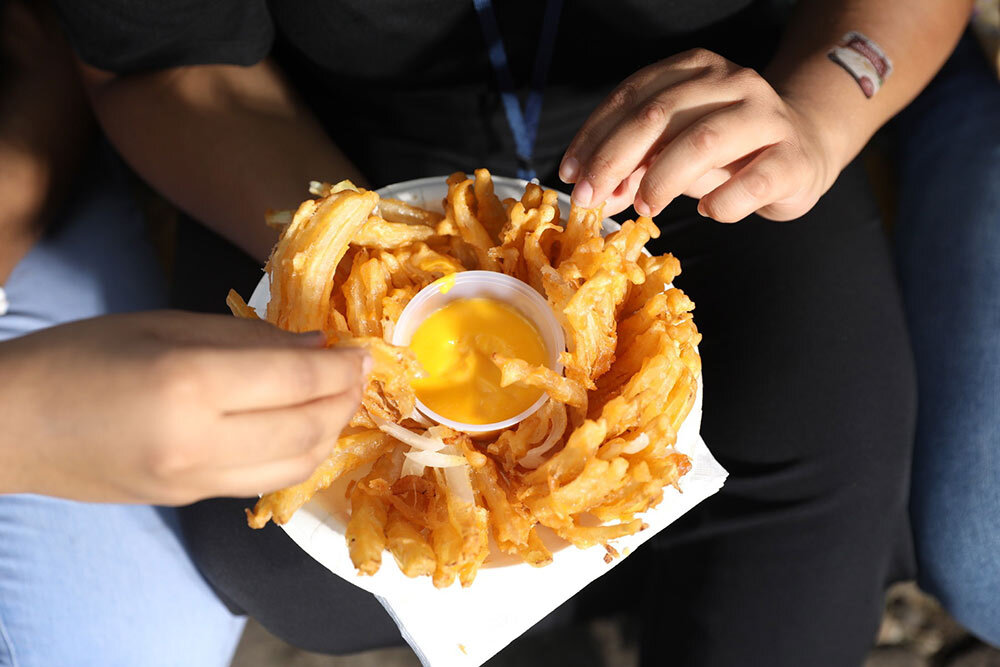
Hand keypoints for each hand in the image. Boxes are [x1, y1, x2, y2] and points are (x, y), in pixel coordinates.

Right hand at [0, 311, 368, 504]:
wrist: (14, 426)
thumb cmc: (81, 356)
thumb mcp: (166, 324)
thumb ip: (247, 338)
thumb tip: (315, 344)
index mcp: (192, 384)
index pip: (299, 377)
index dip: (344, 364)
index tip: (365, 350)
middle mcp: (202, 442)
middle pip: (311, 428)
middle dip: (347, 398)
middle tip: (358, 371)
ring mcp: (198, 481)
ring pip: (299, 464)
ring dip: (332, 430)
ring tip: (338, 397)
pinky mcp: (194, 499)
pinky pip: (268, 478)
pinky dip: (300, 451)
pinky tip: (302, 424)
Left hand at [559, 48, 838, 221]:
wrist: (806, 147)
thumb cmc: (730, 150)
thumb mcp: (676, 149)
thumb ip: (638, 163)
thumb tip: (598, 193)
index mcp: (695, 69)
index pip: (632, 96)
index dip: (595, 136)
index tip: (570, 173)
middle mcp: (732, 82)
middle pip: (659, 114)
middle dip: (615, 159)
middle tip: (591, 197)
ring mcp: (766, 117)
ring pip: (703, 140)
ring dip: (662, 178)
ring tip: (644, 207)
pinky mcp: (793, 158)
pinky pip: (752, 181)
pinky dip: (722, 202)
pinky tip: (707, 212)